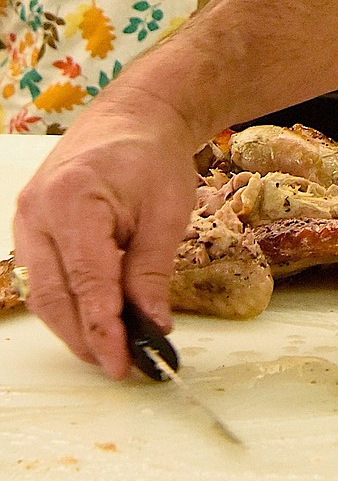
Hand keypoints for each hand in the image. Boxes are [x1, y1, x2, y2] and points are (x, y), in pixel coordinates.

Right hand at [12, 87, 199, 376]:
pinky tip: (93, 318)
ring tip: (109, 349)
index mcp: (73, 200)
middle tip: (119, 365)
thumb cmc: (153, 155)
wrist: (134, 114)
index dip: (103, 329)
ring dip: (73, 326)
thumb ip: (152, 272)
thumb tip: (152, 328)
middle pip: (53, 295)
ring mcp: (27, 217)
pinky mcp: (29, 224)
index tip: (122, 363)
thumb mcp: (167, 212)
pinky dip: (66, 301)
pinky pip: (42, 275)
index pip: (86, 282)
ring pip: (42, 292)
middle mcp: (38, 210)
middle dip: (85, 337)